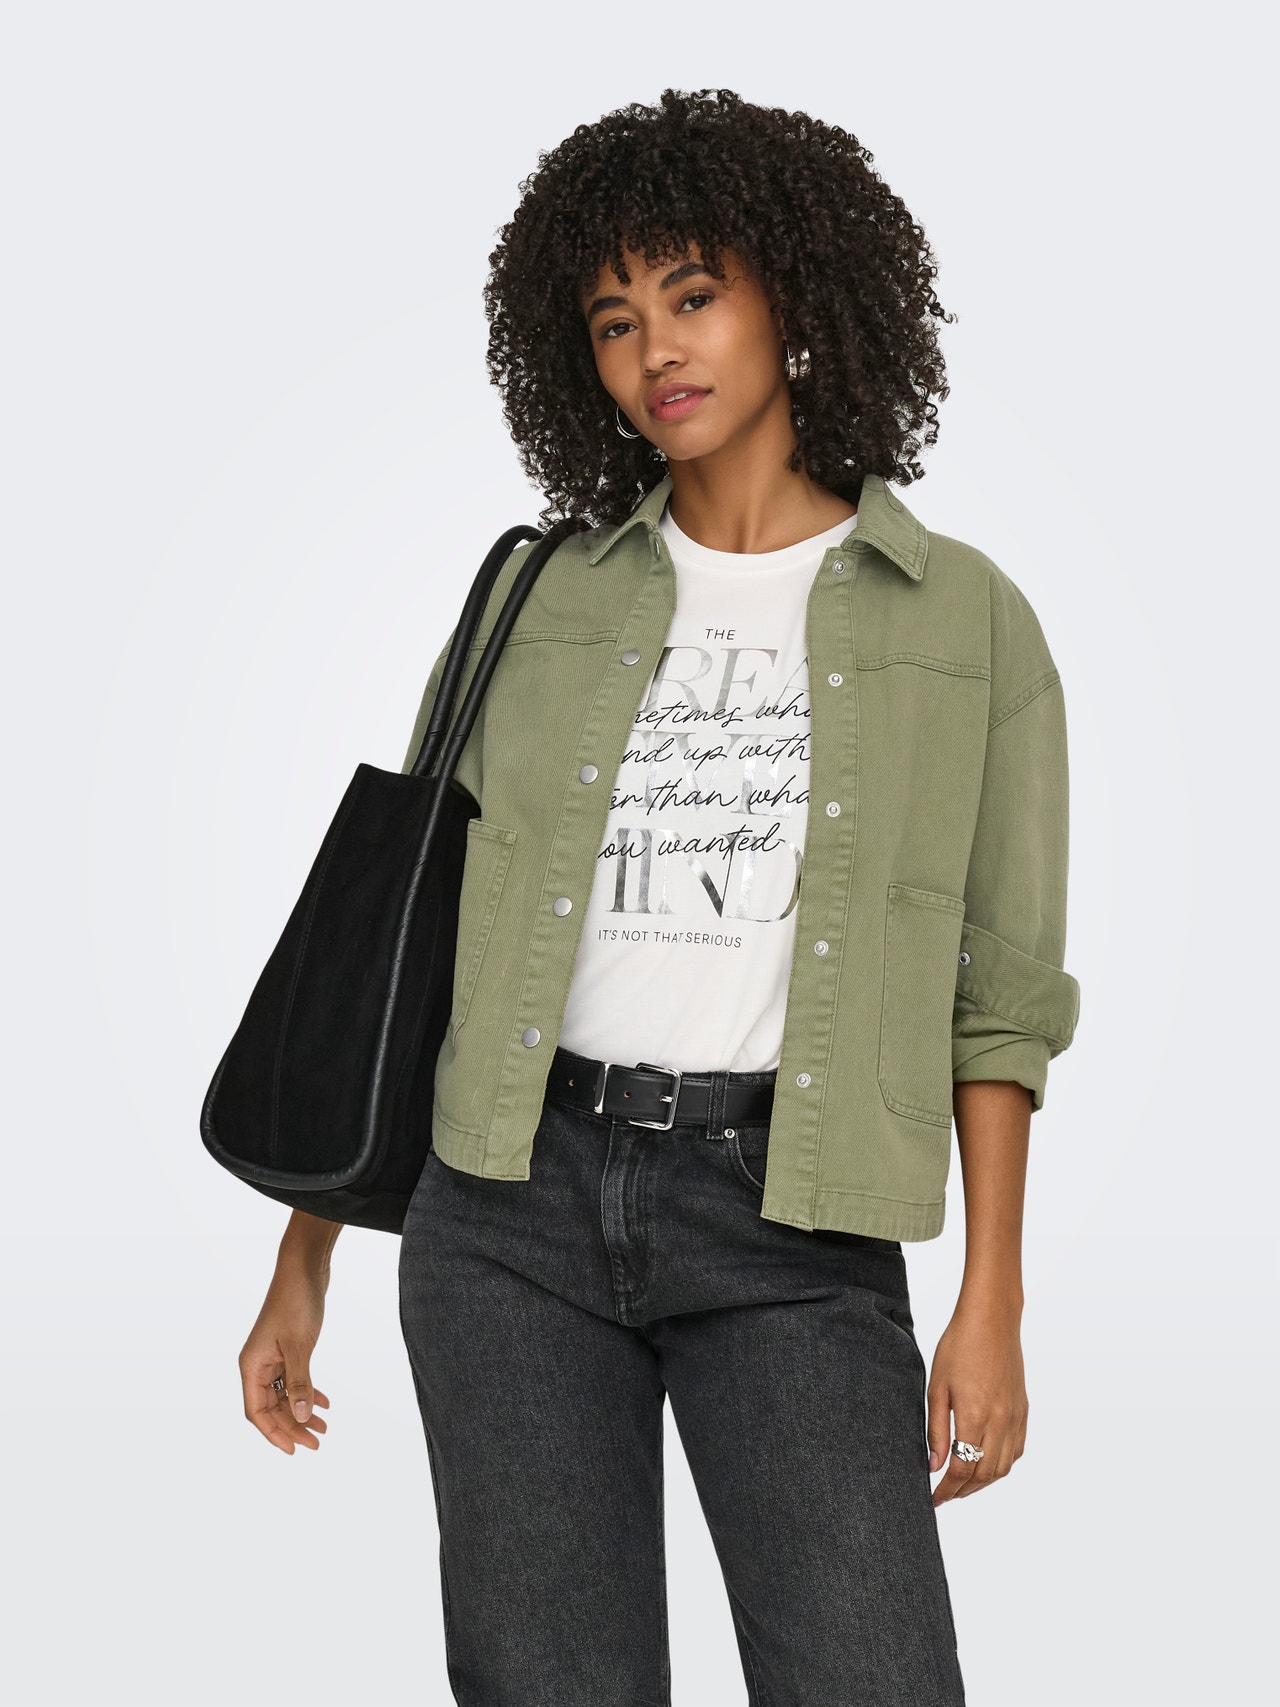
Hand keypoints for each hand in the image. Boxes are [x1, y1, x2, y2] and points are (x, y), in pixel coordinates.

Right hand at [239, 1251, 331, 1454]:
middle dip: (293, 1426)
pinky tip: (325, 1402)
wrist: (304, 1268)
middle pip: (271, 1407)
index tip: (295, 1450)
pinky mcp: (286, 1348)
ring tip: (325, 1426)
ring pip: (284, 1394)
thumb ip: (299, 1382)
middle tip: (318, 1441)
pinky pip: (294, 1379)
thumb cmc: (296, 1301)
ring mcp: (272, 1356)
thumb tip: (299, 1418)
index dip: (274, 1434)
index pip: (257, 1412)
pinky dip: (307, 1391)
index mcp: (251, 1366)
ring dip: (302, 1411)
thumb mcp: (299, 1345)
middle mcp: (257, 1364)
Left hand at [926, 1295, 1027, 1506]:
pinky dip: (1002, 1465)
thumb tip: (934, 1465)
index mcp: (975, 1416)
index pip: (963, 1469)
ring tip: (964, 1484)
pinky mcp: (1023, 1410)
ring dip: (984, 1482)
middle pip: (985, 1474)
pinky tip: (987, 1462)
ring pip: (1004, 1467)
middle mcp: (1000, 1421)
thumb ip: (936, 1429)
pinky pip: (1017, 1450)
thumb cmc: (959, 1346)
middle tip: (946, 1494)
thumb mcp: (937, 1386)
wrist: (992, 1320)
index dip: (948, 1489)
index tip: (935, 1499)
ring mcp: (1015, 1417)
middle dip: (964, 1490)